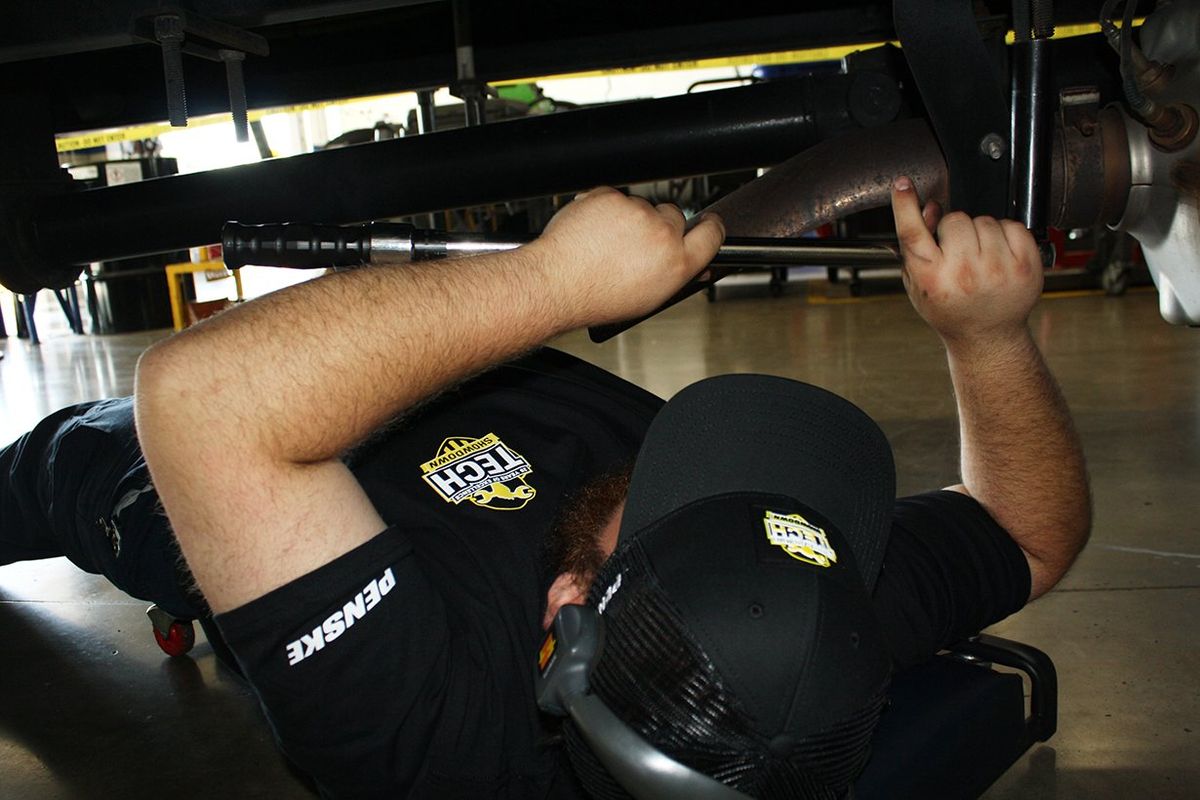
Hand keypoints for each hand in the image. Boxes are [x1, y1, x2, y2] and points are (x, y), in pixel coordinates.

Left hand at [528, 187, 724, 326]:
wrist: (556, 285)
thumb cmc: (595, 297)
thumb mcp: (648, 300)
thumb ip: (675, 277)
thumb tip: (693, 268)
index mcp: (677, 263)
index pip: (713, 234)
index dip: (711, 228)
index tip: (708, 225)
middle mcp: (661, 234)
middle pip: (675, 216)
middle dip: (659, 226)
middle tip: (635, 245)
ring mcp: (635, 212)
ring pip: (641, 206)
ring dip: (628, 219)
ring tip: (605, 244)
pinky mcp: (610, 197)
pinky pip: (614, 197)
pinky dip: (604, 209)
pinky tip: (593, 232)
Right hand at [890, 176, 1042, 344]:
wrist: (987, 336)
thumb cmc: (950, 309)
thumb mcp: (919, 283)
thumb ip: (918, 247)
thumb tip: (931, 207)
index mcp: (932, 279)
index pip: (912, 232)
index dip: (905, 204)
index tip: (903, 184)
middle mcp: (964, 274)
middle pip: (955, 219)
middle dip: (953, 228)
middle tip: (956, 251)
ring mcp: (998, 269)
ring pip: (985, 219)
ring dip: (980, 231)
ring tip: (979, 256)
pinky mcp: (1025, 266)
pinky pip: (1013, 225)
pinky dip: (1006, 233)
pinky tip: (999, 254)